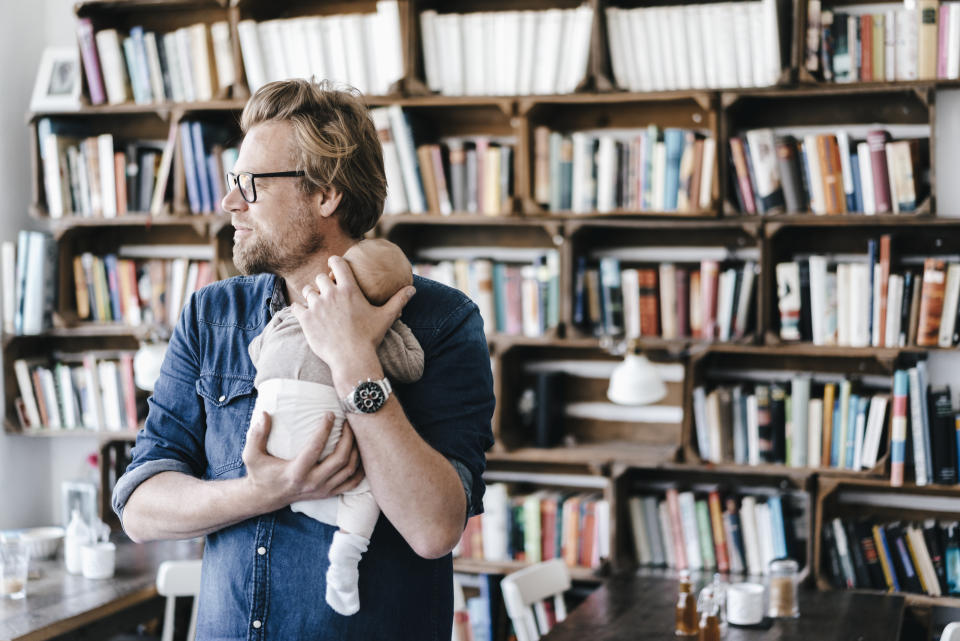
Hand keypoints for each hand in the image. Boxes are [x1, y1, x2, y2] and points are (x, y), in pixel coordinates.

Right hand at [241, 411, 363, 511]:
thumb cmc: (260, 473)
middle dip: (348, 437)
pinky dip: (360, 468)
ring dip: (356, 450)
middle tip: (348, 420)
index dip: (325, 429)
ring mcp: (323, 490)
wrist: (266, 497)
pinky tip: (359, 452)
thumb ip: (256, 435)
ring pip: (349, 470)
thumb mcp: (251, 455)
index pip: (315, 448)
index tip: (330, 413)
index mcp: (295, 473)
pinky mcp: (329, 493)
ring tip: (354, 432)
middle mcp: (312, 483)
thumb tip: (264, 414)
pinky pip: (352, 482)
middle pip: (340, 459)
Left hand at [291, 255, 414, 369]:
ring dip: (311, 295)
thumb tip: (413, 289)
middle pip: (319, 278)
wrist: (352, 358)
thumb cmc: (370, 337)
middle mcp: (331, 294)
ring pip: (307, 291)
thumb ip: (399, 300)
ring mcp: (317, 306)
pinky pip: (295, 307)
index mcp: (349, 289)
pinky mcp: (306, 319)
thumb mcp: (386, 317)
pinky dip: (299, 309)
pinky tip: (304, 314)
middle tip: (327, 292)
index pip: (336, 263)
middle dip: (323, 283)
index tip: (334, 267)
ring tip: (316, 304)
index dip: (334, 262)